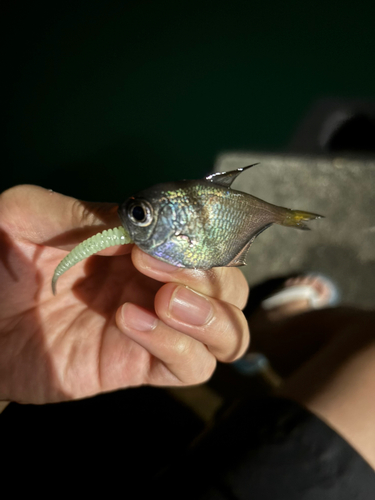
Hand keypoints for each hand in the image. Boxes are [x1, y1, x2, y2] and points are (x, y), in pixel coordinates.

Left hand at [0, 185, 248, 403]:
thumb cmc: (3, 264)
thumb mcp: (29, 218)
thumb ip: (82, 212)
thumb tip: (138, 224)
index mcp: (144, 243)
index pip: (207, 237)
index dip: (198, 234)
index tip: (154, 236)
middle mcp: (161, 284)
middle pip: (231, 286)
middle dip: (208, 276)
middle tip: (150, 268)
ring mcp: (158, 328)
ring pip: (230, 331)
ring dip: (210, 315)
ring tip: (163, 302)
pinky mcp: (142, 367)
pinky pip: (193, 367)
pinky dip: (177, 346)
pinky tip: (130, 324)